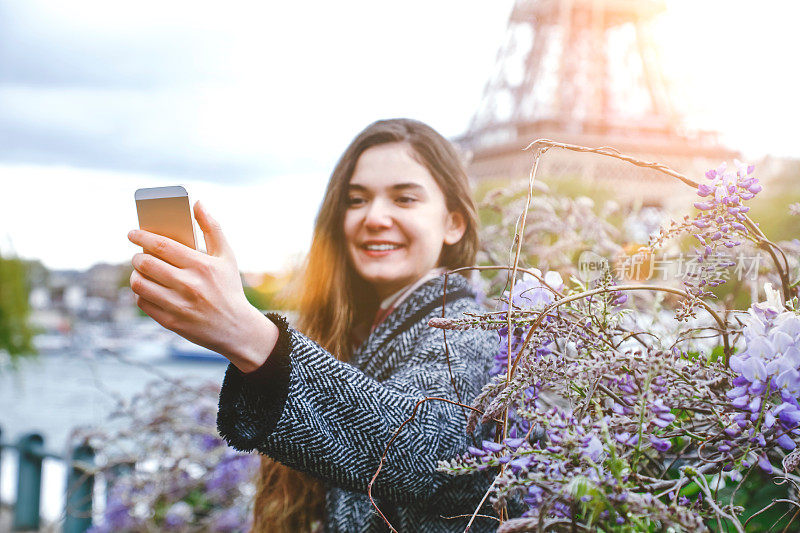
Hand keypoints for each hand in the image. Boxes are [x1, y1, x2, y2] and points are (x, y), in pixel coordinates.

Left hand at [128, 200, 276, 371]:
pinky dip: (140, 293)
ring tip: (141, 271)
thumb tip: (198, 203)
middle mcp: (189, 285)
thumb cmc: (229, 287)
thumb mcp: (227, 257)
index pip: (162, 246)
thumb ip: (213, 228)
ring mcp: (179, 305)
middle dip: (137, 256)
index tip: (132, 233)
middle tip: (138, 254)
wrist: (236, 328)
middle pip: (146, 263)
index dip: (142, 236)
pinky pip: (143, 302)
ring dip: (135, 274)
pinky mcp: (171, 322)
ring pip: (139, 283)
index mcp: (202, 265)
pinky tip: (147, 289)